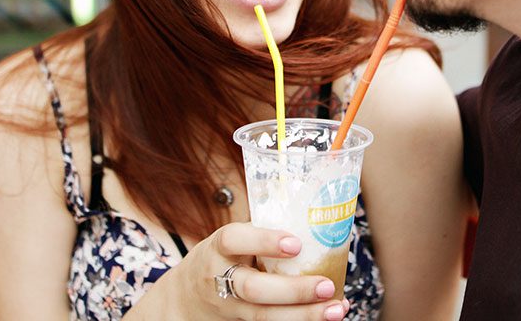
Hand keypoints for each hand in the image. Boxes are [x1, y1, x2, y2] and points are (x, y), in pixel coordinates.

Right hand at [164, 222, 349, 320]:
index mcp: (219, 248)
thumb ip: (262, 230)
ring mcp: (229, 307)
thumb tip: (313, 210)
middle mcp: (220, 279)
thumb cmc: (220, 259)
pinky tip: (327, 316)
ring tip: (337, 308)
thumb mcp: (231, 240)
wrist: (183, 300)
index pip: (235, 240)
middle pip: (253, 288)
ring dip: (305, 315)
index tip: (296, 243)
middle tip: (326, 285)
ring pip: (264, 316)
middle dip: (293, 290)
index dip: (265, 241)